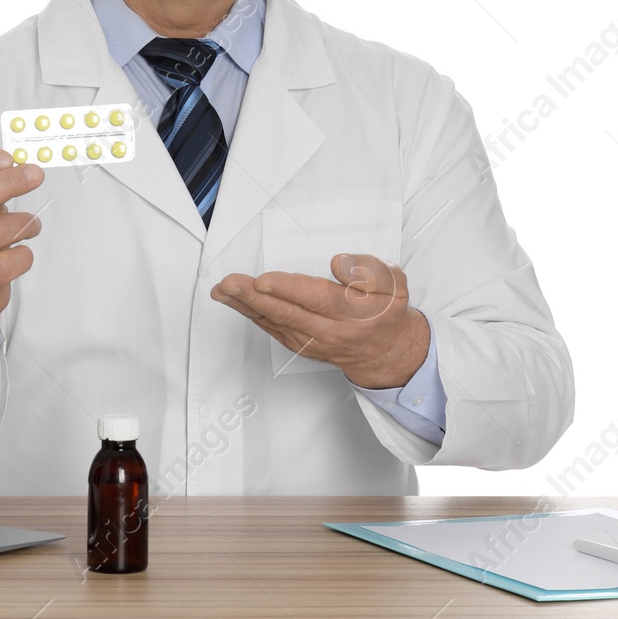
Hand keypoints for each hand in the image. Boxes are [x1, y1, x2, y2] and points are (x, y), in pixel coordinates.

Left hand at [210, 253, 429, 388]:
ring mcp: (310, 341)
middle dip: (254, 297)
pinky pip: (271, 327)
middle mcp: (327, 331)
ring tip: (222, 290)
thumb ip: (371, 272)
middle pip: (286, 313)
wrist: (386, 354)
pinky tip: (234, 301)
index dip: (287, 289)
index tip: (264, 280)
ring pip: (273, 321)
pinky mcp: (299, 344)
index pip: (315, 299)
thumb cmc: (386, 314)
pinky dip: (251, 314)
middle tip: (230, 284)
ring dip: (245, 306)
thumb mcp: (395, 286)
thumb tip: (338, 264)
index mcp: (351, 313)